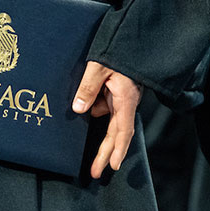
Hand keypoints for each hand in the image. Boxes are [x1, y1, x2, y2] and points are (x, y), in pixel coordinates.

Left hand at [72, 61, 141, 178]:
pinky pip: (104, 105)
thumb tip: (78, 110)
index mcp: (125, 99)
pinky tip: (84, 100)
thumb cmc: (118, 51)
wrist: (131, 38)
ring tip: (83, 112)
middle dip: (106, 153)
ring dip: (96, 123)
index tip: (112, 166)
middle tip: (95, 172)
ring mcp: (122, 98)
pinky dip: (94, 106)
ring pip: (108, 117)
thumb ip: (88, 88)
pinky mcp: (117, 92)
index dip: (118, 149)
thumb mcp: (98, 67)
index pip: (123, 130)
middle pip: (117, 133)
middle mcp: (126, 102)